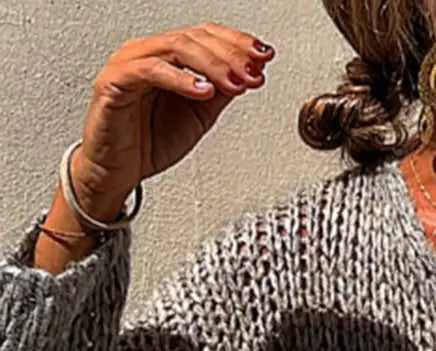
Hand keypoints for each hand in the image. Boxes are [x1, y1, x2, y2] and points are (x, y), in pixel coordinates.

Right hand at [71, 23, 274, 210]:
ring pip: (177, 48)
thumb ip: (220, 93)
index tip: (264, 56)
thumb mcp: (199, 116)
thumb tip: (248, 73)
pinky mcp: (115, 81)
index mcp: (169, 58)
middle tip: (254, 72)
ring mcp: (130, 63)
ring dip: (213, 65)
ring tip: (236, 84)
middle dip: (231, 54)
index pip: (206, 36)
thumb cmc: (149, 142)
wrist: (118, 172)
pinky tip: (203, 91)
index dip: (237, 43)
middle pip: (195, 37)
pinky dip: (181, 79)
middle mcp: (149, 53)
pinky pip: (150, 70)